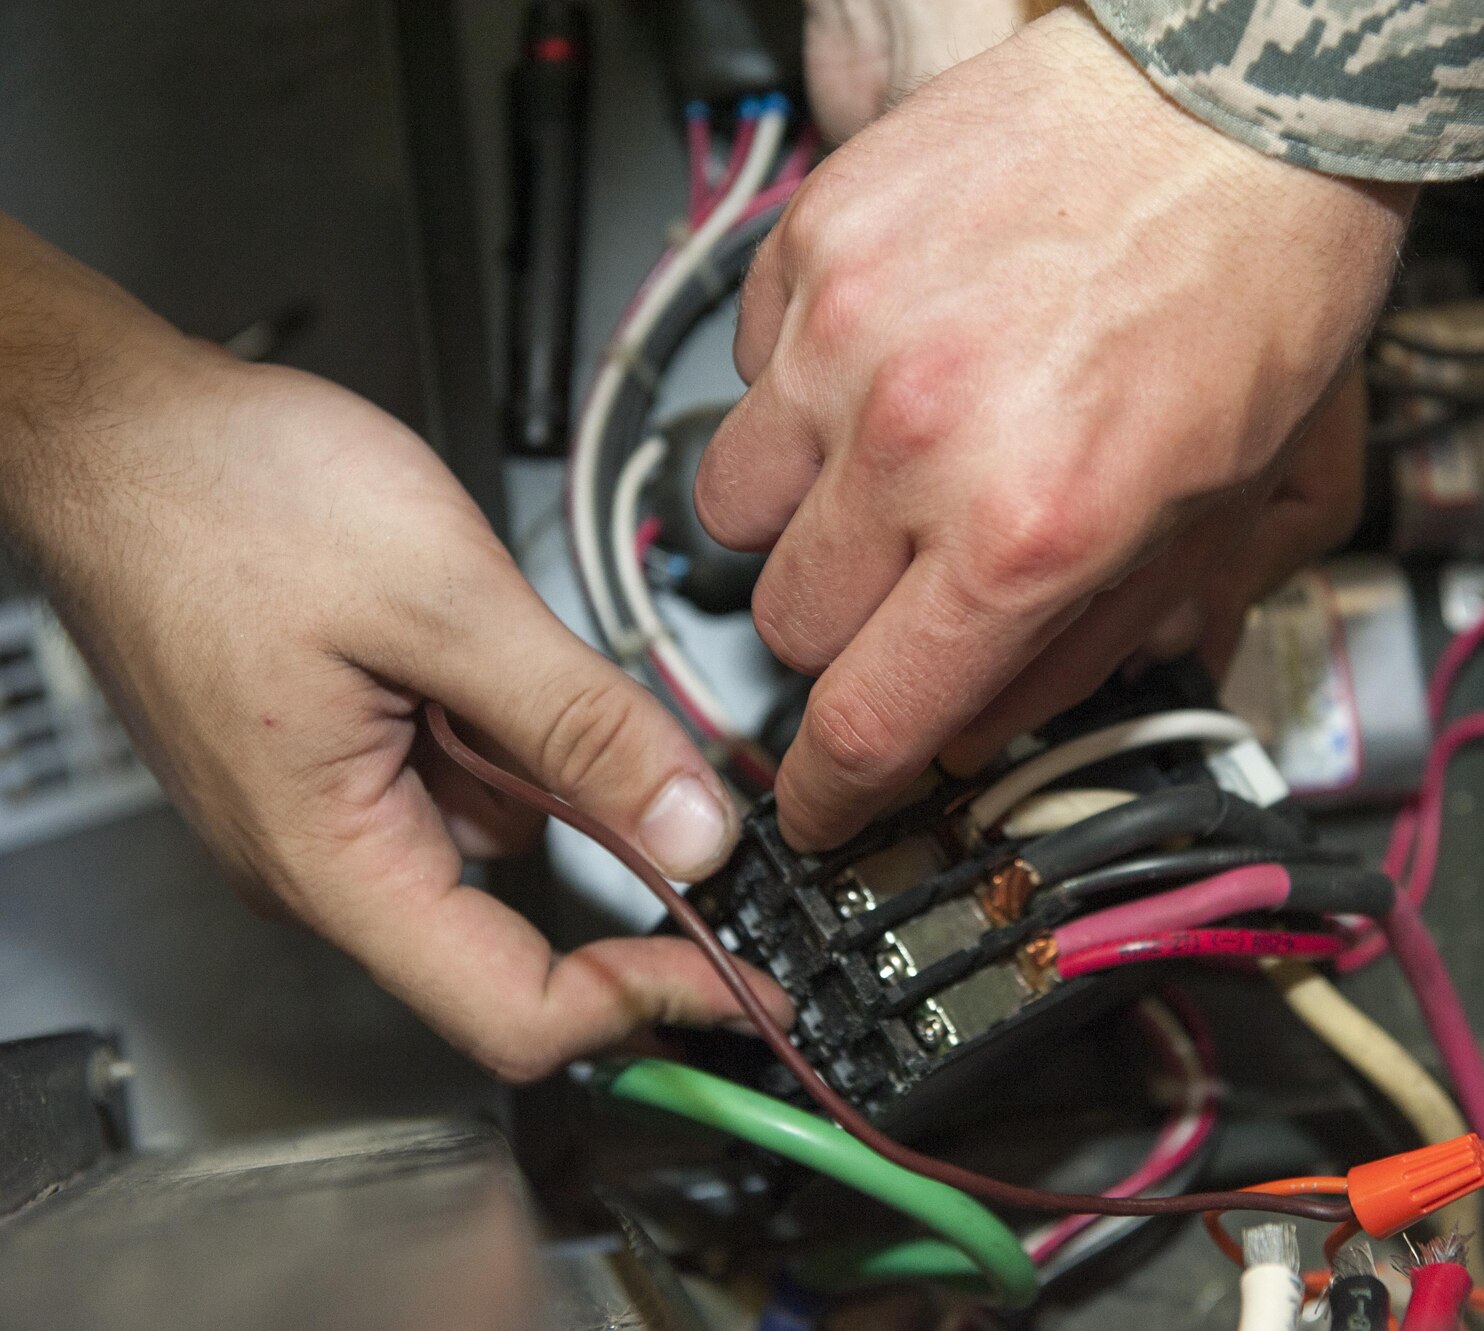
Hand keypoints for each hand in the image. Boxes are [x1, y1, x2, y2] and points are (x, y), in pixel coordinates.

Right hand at [0, 218, 789, 1082]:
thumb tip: (692, 834)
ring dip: (560, 770)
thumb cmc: (218, 497)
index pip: (513, 1011)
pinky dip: (510, 728)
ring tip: (537, 657)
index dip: (645, 1003)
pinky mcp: (334, 756)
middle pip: (516, 930)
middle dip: (618, 859)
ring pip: (499, 832)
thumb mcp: (444, 601)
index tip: (741, 979)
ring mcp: (326, 809)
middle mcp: (321, 861)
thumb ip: (580, 729)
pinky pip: (458, 774)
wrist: (113, 428)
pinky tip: (496, 650)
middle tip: (699, 789)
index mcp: (331, 858)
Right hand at [698, 8, 1409, 849]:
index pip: (871, 722)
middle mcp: (917, 443)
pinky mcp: (815, 242)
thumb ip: (1100, 637)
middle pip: (788, 624)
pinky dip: (798, 388)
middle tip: (904, 595)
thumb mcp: (1226, 508)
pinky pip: (748, 366)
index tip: (821, 803)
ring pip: (735, 506)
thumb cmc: (1258, 281)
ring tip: (879, 472)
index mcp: (1029, 534)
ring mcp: (846, 335)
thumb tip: (998, 718)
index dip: (833, 792)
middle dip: (843, 639)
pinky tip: (884, 361)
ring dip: (798, 519)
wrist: (1239, 99)